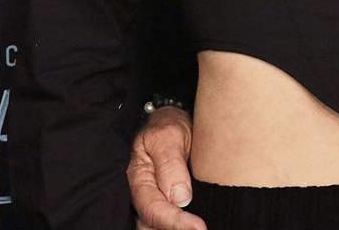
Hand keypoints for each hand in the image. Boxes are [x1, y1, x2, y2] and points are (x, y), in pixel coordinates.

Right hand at [127, 106, 205, 229]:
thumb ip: (171, 165)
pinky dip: (177, 224)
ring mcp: (151, 199)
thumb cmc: (168, 126)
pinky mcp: (164, 201)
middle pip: (151, 224)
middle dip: (174, 229)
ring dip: (174, 228)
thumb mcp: (169, 136)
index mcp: (138, 179)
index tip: (198, 227)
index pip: (153, 209)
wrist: (170, 120)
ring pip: (155, 226)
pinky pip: (164, 219)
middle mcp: (141, 194)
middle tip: (200, 229)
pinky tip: (193, 223)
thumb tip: (180, 199)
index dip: (174, 221)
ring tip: (198, 227)